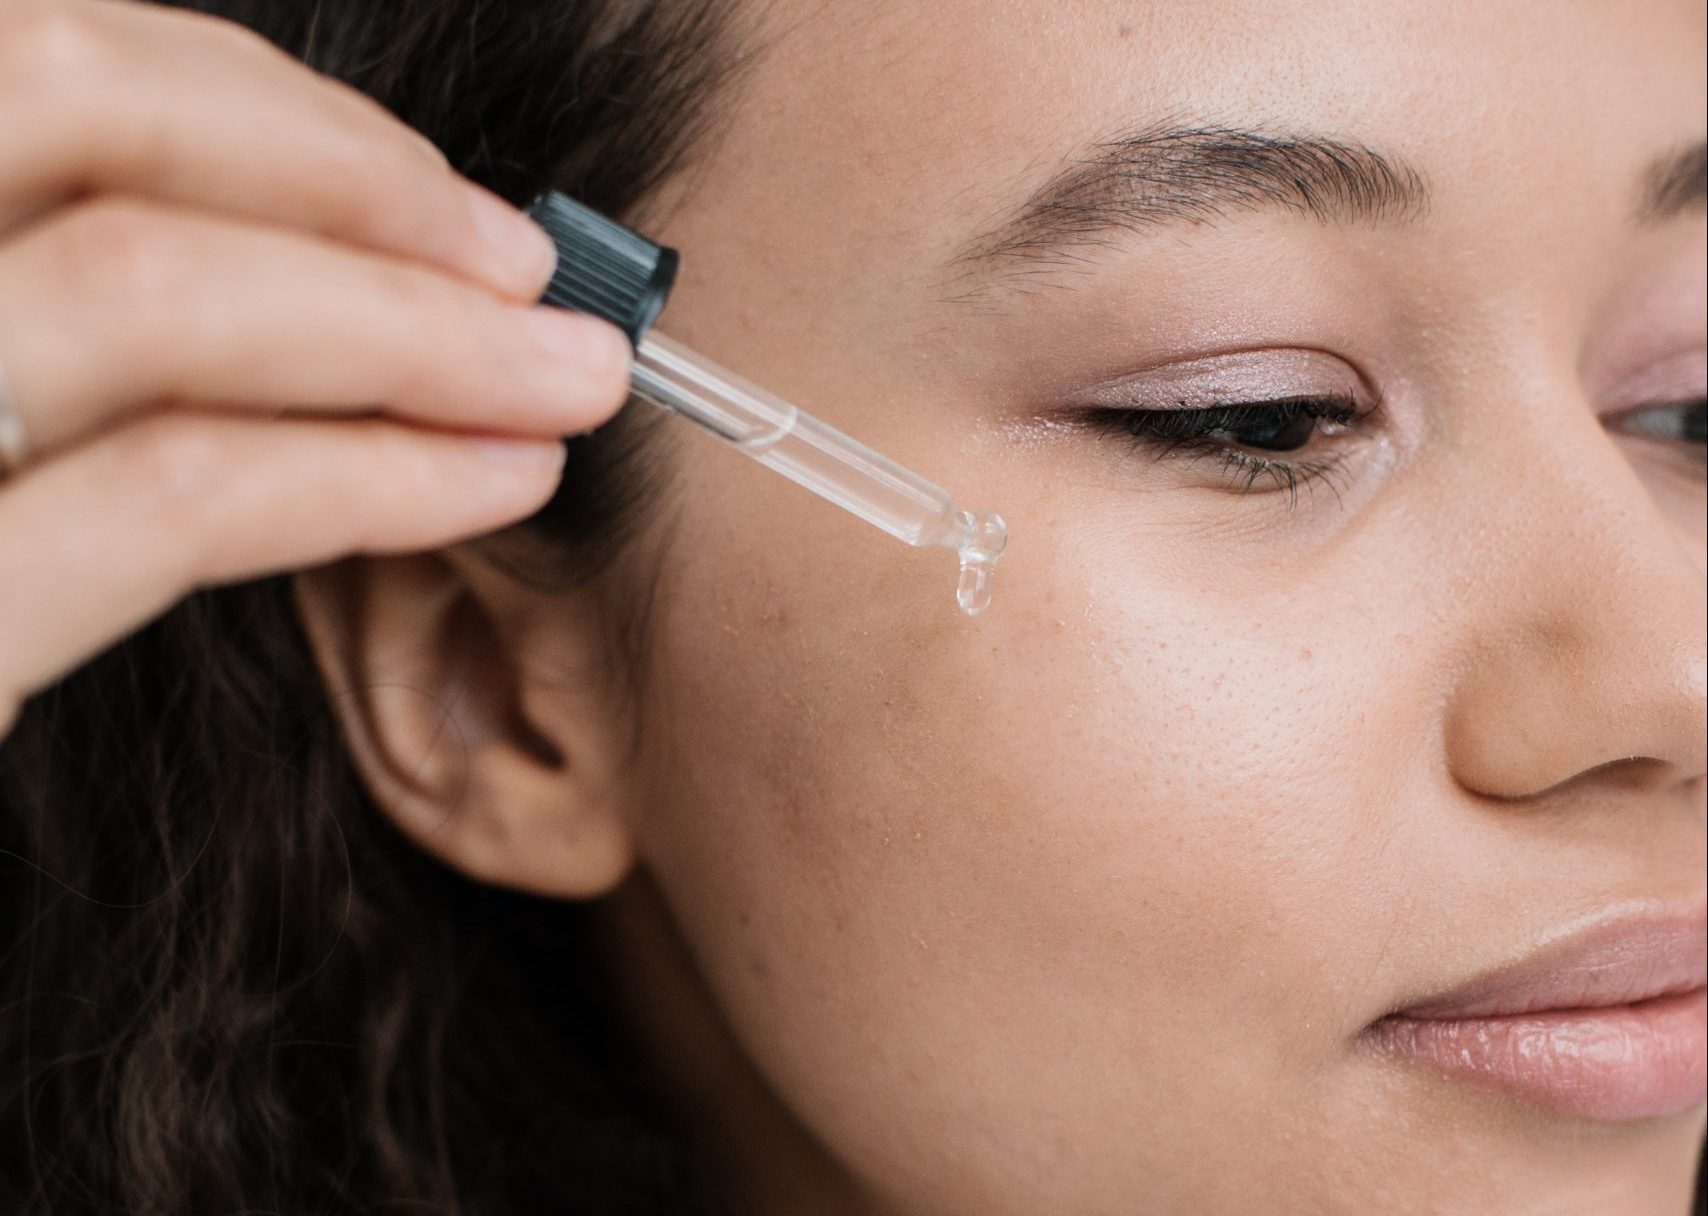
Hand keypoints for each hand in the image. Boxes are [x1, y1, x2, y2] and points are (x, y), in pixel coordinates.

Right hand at [0, 1, 630, 738]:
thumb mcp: (10, 405)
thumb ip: (85, 310)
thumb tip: (342, 258)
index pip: (44, 62)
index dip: (269, 111)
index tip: (439, 193)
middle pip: (86, 112)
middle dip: (356, 183)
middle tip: (530, 270)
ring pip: (149, 296)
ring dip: (415, 330)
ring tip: (569, 378)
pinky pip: (176, 497)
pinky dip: (371, 473)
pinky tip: (497, 480)